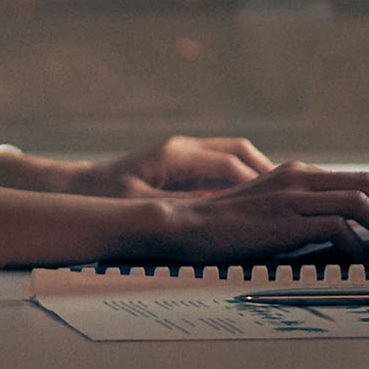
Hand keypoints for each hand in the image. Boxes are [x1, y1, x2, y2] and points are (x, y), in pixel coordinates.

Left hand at [87, 134, 280, 197]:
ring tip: (281, 201)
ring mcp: (183, 155)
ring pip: (234, 157)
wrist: (75, 187)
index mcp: (174, 155)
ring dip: (258, 176)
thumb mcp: (135, 208)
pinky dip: (241, 183)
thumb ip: (170, 212)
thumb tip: (208, 219)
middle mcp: (183, 149)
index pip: (229, 165)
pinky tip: (253, 205)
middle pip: (239, 152)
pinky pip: (221, 170)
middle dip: (267, 173)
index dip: (256, 185)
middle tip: (293, 197)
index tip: (278, 204)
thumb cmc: (100, 197)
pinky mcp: (181, 167)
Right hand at [144, 159, 368, 259]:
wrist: (185, 226)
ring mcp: (293, 197)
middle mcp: (299, 178)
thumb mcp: (265, 211)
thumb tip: (331, 232)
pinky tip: (363, 264)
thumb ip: (296, 212)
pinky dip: (358, 246)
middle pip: (368, 184)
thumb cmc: (221, 227)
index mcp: (295, 173)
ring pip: (360, 204)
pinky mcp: (286, 220)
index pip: (356, 179)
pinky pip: (338, 229)